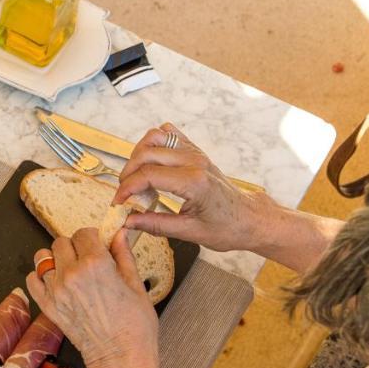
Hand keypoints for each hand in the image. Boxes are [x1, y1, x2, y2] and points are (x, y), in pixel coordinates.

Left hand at [26, 229, 157, 367]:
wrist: (120, 358)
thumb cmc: (135, 326)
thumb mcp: (136, 285)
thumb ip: (123, 255)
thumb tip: (119, 233)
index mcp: (96, 264)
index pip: (84, 233)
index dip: (93, 237)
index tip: (98, 245)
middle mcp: (71, 274)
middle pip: (61, 242)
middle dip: (74, 246)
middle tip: (86, 259)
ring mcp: (55, 290)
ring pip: (42, 258)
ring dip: (55, 260)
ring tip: (70, 271)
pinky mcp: (47, 306)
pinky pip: (31, 280)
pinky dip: (40, 278)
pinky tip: (56, 283)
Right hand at [114, 123, 267, 251]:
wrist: (250, 218)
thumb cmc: (226, 228)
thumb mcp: (190, 233)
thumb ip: (156, 225)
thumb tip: (128, 222)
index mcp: (194, 183)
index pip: (147, 175)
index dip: (126, 189)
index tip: (118, 203)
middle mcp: (194, 162)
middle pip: (146, 154)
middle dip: (128, 173)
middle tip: (124, 193)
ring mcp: (195, 153)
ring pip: (155, 137)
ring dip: (138, 154)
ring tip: (135, 177)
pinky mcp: (196, 152)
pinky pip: (169, 135)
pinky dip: (153, 144)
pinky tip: (150, 164)